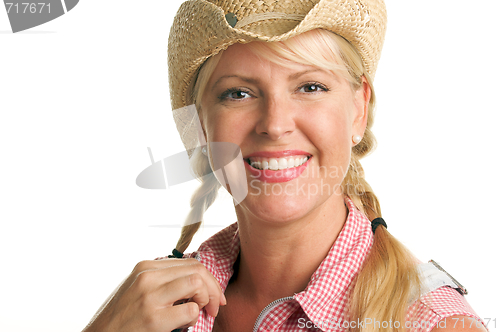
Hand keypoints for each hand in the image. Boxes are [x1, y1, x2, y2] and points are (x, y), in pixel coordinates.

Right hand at [82, 258, 226, 331]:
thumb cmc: (120, 317)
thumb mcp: (136, 288)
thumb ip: (160, 280)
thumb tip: (194, 281)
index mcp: (144, 267)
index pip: (189, 262)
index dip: (208, 278)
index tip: (214, 293)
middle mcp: (147, 277)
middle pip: (197, 269)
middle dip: (213, 287)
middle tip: (216, 305)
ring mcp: (149, 297)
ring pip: (196, 283)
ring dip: (206, 299)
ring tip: (202, 312)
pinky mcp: (153, 319)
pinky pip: (190, 311)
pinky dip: (194, 318)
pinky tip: (184, 324)